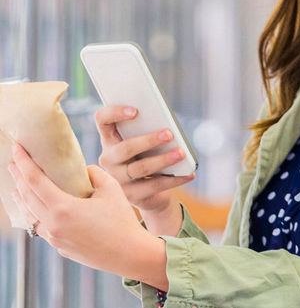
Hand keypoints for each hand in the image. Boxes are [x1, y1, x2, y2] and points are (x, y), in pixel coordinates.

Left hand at [8, 144, 167, 288]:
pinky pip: (41, 226)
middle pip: (28, 198)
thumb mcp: (110, 187)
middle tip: (13, 161)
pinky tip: (36, 208)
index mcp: (63, 209)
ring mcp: (55, 240)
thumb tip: (82, 171)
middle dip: (18, 177)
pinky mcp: (61, 248)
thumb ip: (92, 173)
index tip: (16, 148)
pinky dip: (34, 212)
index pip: (35, 181)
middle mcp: (53, 226)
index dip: (24, 162)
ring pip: (31, 215)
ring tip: (17, 184)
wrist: (129, 253)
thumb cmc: (121, 219)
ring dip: (23, 197)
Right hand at [95, 106, 193, 224]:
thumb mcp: (143, 141)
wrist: (148, 191)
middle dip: (148, 140)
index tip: (135, 110)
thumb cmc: (147, 155)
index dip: (115, 113)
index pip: (102, 120)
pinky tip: (189, 174)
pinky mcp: (132, 196)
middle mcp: (109, 159)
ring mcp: (118, 179)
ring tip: (181, 153)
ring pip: (141, 169)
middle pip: (125, 148)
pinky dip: (174, 179)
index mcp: (109, 139)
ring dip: (164, 160)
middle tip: (169, 134)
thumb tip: (165, 124)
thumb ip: (146, 129)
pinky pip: (154, 186)